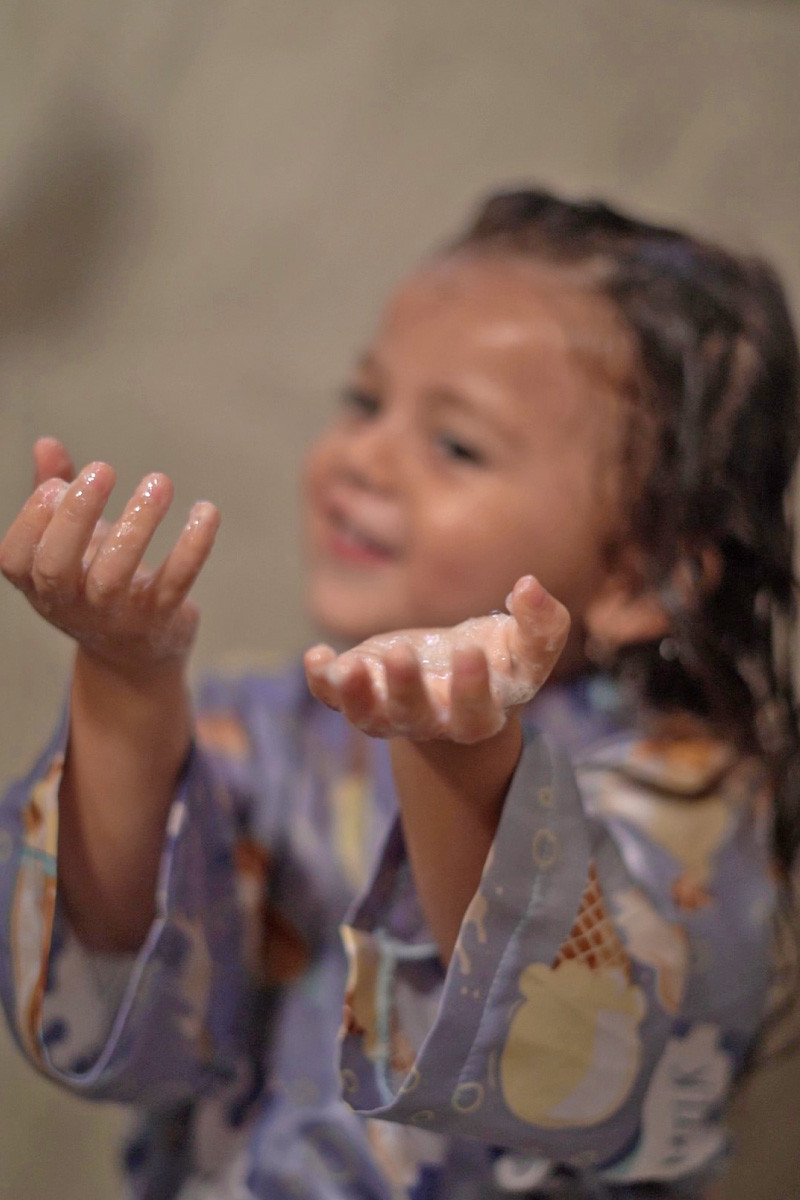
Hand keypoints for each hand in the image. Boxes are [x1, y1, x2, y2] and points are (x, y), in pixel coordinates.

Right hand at [0, 437, 219, 679]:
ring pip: (114, 575)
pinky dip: (192, 546)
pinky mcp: (160, 619)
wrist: (136, 655)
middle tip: (102, 468)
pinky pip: (175, 582)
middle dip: (76, 515)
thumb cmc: (94, 581)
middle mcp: (70, 604)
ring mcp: (114, 616)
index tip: (56, 485)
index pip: (17, 558)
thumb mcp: (71, 542)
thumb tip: (46, 442)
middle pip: (56, 567)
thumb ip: (55, 494)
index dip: (31, 519)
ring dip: (136, 524)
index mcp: (39, 584)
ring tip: (159, 481)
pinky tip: (205, 510)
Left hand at [304, 575, 569, 743]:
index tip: (469, 653)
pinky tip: (316, 656)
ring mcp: (390, 710)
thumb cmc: (498, 658)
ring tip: (350, 666)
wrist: (453, 675)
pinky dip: (322, 681)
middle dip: (405, 689)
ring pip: (368, 717)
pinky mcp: (360, 690)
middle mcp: (431, 720)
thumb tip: (530, 586)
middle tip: (401, 654)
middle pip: (414, 716)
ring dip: (355, 695)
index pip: (474, 712)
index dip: (471, 688)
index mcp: (477, 714)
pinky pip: (333, 697)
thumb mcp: (528, 645)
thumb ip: (542, 623)